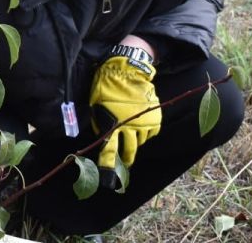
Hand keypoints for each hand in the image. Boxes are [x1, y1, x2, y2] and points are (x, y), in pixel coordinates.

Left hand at [89, 54, 160, 184]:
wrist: (128, 71)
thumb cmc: (107, 86)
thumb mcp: (96, 105)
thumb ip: (100, 123)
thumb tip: (103, 137)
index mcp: (113, 124)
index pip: (110, 150)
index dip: (108, 166)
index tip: (109, 181)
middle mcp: (129, 126)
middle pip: (129, 152)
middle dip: (126, 159)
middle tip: (124, 163)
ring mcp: (144, 123)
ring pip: (140, 142)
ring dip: (135, 141)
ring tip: (130, 133)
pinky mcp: (154, 118)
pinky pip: (151, 133)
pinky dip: (145, 132)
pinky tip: (140, 124)